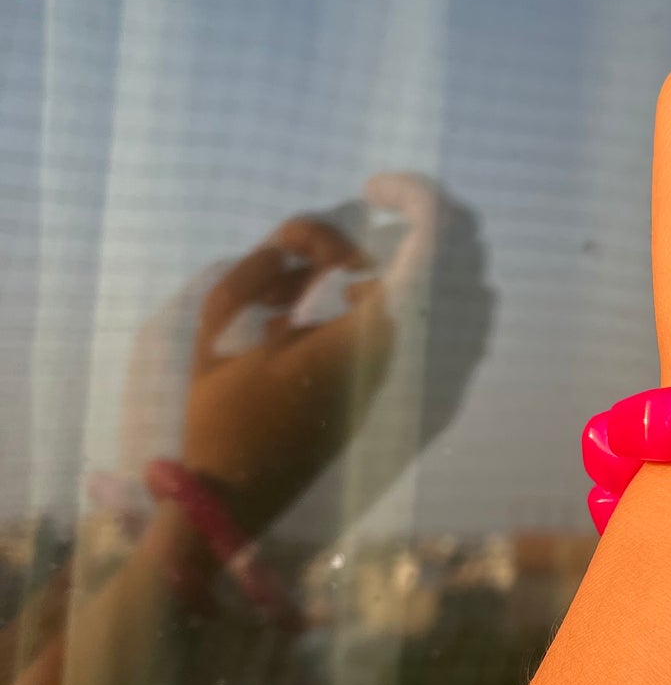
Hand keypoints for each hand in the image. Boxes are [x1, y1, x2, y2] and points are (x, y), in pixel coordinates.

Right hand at [180, 214, 393, 534]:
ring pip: (411, 289)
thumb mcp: (222, 326)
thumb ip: (266, 268)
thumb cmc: (224, 414)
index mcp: (371, 334)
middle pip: (421, 258)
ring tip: (285, 303)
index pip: (433, 243)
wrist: (237, 496)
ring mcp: (401, 374)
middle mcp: (402, 352)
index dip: (413, 196)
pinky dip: (357, 303)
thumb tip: (315, 246)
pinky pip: (396, 322)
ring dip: (356, 274)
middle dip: (361, 240)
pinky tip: (300, 321)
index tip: (369, 188)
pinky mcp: (390, 388)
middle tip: (296, 263)